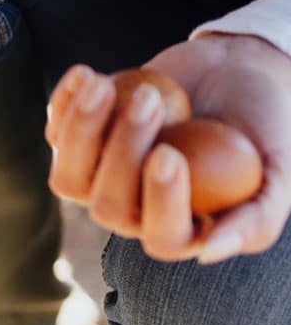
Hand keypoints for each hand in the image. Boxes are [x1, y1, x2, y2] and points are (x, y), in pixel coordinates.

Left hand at [47, 32, 290, 262]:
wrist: (236, 73)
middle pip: (108, 206)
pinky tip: (88, 74)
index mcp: (180, 228)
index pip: (162, 236)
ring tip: (104, 87)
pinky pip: (55, 135)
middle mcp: (133, 213)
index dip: (159, 201)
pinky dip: (64, 105)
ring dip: (82, 132)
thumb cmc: (262, 125)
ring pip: (70, 178)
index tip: (168, 154)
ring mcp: (99, 180)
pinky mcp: (80, 144)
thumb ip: (257, 217)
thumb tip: (209, 251)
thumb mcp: (280, 171)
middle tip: (149, 101)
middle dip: (122, 152)